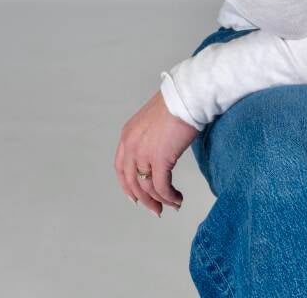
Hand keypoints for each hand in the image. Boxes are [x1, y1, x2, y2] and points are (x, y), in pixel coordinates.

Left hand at [114, 89, 195, 215]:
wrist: (186, 96)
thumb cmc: (176, 103)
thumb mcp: (152, 121)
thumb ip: (149, 138)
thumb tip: (159, 153)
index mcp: (127, 136)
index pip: (121, 169)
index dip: (128, 186)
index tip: (136, 198)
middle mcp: (131, 146)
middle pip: (133, 182)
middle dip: (145, 199)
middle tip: (156, 209)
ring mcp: (143, 154)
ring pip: (148, 187)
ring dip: (160, 200)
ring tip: (173, 204)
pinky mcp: (160, 160)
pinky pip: (162, 186)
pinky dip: (170, 197)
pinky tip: (178, 199)